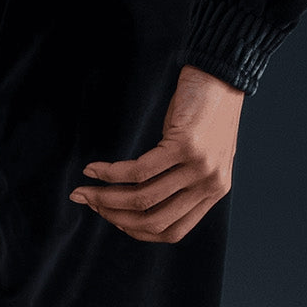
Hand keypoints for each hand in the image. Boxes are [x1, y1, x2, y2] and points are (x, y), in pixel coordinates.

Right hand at [68, 64, 243, 242]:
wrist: (222, 75)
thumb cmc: (205, 113)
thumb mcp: (198, 156)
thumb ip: (178, 181)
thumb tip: (132, 202)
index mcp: (213, 192)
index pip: (171, 231)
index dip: (136, 230)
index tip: (113, 220)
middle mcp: (209, 185)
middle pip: (153, 219)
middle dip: (114, 216)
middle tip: (90, 204)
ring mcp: (199, 167)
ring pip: (142, 198)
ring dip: (106, 197)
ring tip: (85, 191)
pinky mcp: (185, 146)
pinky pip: (138, 171)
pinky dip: (110, 173)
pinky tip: (94, 170)